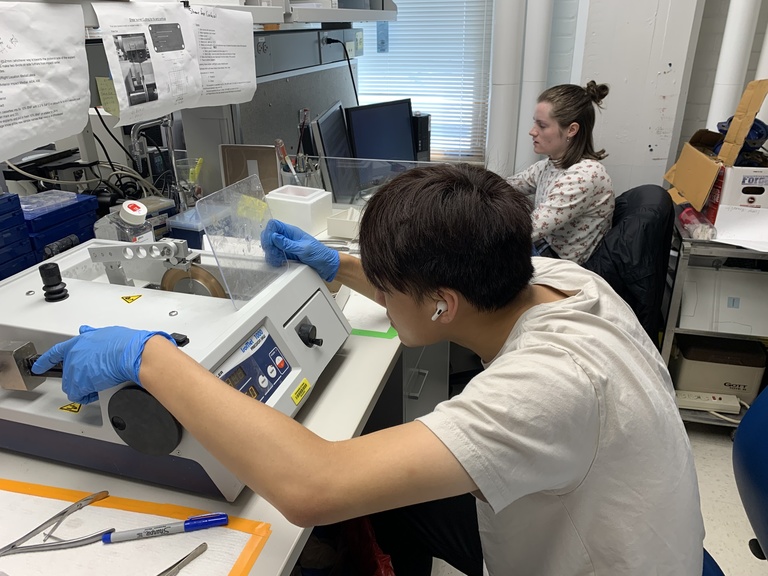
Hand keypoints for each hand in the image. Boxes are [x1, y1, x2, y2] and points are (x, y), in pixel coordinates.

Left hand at [31, 325, 176, 404]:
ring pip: (73, 385)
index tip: (40, 366)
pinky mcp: (81, 383)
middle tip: (93, 379)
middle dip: (79, 377)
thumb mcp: (107, 333)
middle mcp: (74, 355)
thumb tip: (89, 332)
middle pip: (68, 372)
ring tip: (100, 384)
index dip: (46, 360)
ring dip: (85, 387)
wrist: (133, 353)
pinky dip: (88, 396)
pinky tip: (98, 392)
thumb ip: (94, 336)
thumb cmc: (127, 343)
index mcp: (80, 341)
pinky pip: (80, 395)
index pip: (56, 352)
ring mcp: (76, 369)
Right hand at [260, 219, 339, 281]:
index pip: (274, 225)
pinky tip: (280, 262)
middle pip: (270, 236)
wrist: (327, 266)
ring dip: (271, 253)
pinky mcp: (288, 255)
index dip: (269, 232)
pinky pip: (276, 255)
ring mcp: (287, 247)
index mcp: (292, 232)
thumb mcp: (303, 249)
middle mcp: (288, 238)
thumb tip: (274, 236)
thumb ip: (288, 243)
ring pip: (271, 246)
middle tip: (274, 253)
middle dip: (269, 245)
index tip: (270, 242)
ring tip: (279, 259)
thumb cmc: (320, 255)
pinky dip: (275, 259)